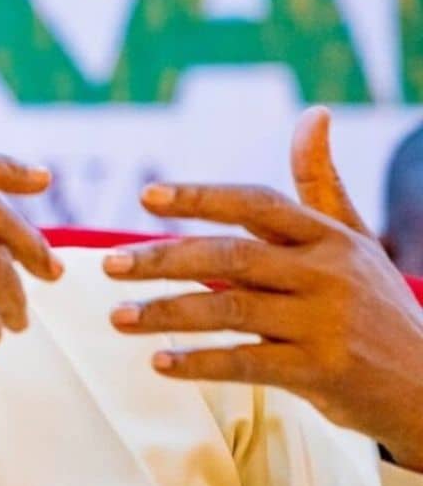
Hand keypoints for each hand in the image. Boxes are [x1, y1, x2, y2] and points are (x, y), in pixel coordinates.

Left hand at [105, 107, 422, 470]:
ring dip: (167, 313)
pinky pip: (247, 363)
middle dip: (163, 259)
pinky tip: (158, 362)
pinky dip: (200, 363)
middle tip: (108, 264)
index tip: (146, 195)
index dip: (200, 196)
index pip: (256, 203)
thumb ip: (321, 184)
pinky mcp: (321, 372)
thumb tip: (313, 113)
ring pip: (230, 309)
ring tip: (117, 317)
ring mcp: (324, 324)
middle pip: (231, 256)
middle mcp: (326, 274)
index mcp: (327, 237)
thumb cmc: (377, 305)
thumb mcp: (354, 241)